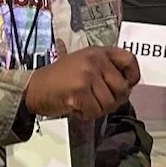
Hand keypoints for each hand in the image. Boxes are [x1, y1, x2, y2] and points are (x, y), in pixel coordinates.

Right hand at [24, 47, 140, 122]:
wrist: (33, 88)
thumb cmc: (59, 80)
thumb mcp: (85, 65)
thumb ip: (106, 71)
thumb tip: (127, 87)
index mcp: (99, 52)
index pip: (130, 60)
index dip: (132, 77)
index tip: (125, 86)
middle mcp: (95, 59)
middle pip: (122, 89)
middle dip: (111, 101)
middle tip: (95, 101)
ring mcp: (87, 73)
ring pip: (108, 103)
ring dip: (96, 110)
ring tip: (81, 102)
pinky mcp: (79, 89)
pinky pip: (95, 111)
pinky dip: (85, 115)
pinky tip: (75, 107)